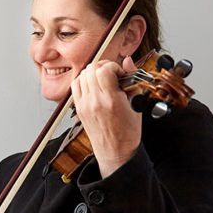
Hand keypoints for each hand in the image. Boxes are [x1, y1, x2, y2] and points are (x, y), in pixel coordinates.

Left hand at [72, 56, 141, 177]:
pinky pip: (75, 86)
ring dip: (93, 72)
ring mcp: (84, 105)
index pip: (104, 70)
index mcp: (111, 101)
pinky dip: (83, 80)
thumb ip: (132, 80)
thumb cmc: (128, 131)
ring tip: (103, 79)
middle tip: (113, 73)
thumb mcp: (137, 104)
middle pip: (91, 69)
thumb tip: (128, 61)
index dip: (114, 66)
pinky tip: (93, 85)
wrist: (115, 151)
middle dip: (104, 66)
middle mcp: (94, 102)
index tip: (120, 73)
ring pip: (82, 75)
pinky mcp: (79, 109)